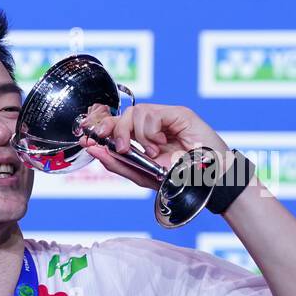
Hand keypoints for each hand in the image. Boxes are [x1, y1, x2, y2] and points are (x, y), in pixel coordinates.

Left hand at [78, 102, 228, 187]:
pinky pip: (150, 113)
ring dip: (137, 135)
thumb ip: (117, 163)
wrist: (207, 182)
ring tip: (152, 152)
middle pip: (121, 115)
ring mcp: (165, 118)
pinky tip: (160, 143)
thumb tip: (93, 149)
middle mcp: (152, 126)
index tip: (88, 139)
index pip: (115, 125)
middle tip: (122, 149)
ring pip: (134, 112)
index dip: (100, 128)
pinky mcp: (178, 113)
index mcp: (141, 139)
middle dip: (113, 130)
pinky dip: (149, 131)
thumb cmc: (178, 180)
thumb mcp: (141, 175)